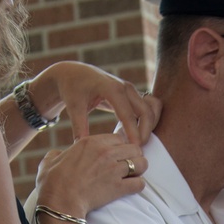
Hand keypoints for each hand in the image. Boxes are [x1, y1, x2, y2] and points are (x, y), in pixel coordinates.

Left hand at [34, 62, 160, 143]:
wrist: (74, 73)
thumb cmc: (73, 89)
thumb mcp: (74, 107)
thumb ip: (79, 126)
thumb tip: (81, 145)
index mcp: (112, 89)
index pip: (128, 115)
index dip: (133, 133)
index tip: (134, 149)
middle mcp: (125, 87)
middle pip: (146, 112)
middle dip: (145, 132)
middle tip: (136, 150)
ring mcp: (131, 89)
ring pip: (151, 109)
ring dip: (149, 127)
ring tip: (136, 142)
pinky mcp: (132, 93)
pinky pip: (149, 107)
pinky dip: (147, 121)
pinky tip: (135, 133)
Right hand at [35, 134, 145, 217]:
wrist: (59, 202)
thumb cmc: (52, 183)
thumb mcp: (49, 162)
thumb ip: (57, 154)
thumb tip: (57, 155)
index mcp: (91, 142)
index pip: (118, 137)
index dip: (120, 146)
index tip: (117, 155)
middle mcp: (106, 153)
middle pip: (134, 147)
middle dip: (133, 156)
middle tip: (128, 165)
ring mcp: (114, 170)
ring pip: (142, 163)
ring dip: (139, 170)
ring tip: (133, 176)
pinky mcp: (118, 188)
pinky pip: (140, 183)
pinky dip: (138, 186)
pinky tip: (131, 188)